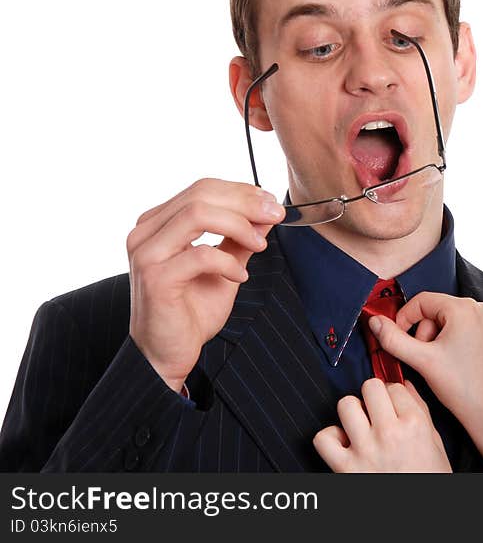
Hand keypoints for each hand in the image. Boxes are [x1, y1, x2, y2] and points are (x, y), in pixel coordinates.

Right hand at [126, 178, 285, 391]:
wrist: (167, 354)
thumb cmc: (191, 312)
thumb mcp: (225, 267)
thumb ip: (240, 239)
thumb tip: (266, 214)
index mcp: (158, 223)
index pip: (202, 189)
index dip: (241, 192)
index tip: (271, 205)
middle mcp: (146, 232)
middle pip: (200, 195)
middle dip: (245, 203)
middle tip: (275, 216)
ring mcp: (147, 253)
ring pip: (197, 214)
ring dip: (238, 225)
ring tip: (260, 245)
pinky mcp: (155, 278)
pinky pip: (200, 255)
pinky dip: (228, 262)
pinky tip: (240, 276)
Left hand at [313, 378, 451, 472]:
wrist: (418, 516)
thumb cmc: (429, 479)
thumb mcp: (436, 444)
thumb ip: (421, 411)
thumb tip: (404, 385)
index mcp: (414, 425)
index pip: (394, 387)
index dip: (393, 394)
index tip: (392, 403)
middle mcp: (388, 433)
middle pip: (370, 387)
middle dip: (373, 396)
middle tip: (376, 410)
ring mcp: (365, 450)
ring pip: (346, 404)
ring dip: (352, 412)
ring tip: (360, 425)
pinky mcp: (345, 468)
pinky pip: (323, 438)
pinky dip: (330, 438)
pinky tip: (344, 444)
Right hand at [367, 293, 482, 471]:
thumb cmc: (463, 388)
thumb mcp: (421, 360)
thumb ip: (393, 339)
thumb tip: (376, 323)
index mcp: (464, 309)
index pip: (422, 300)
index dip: (405, 318)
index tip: (400, 337)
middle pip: (439, 310)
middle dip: (426, 332)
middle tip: (425, 357)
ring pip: (455, 320)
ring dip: (442, 337)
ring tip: (443, 362)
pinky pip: (472, 328)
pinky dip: (461, 341)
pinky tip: (460, 363)